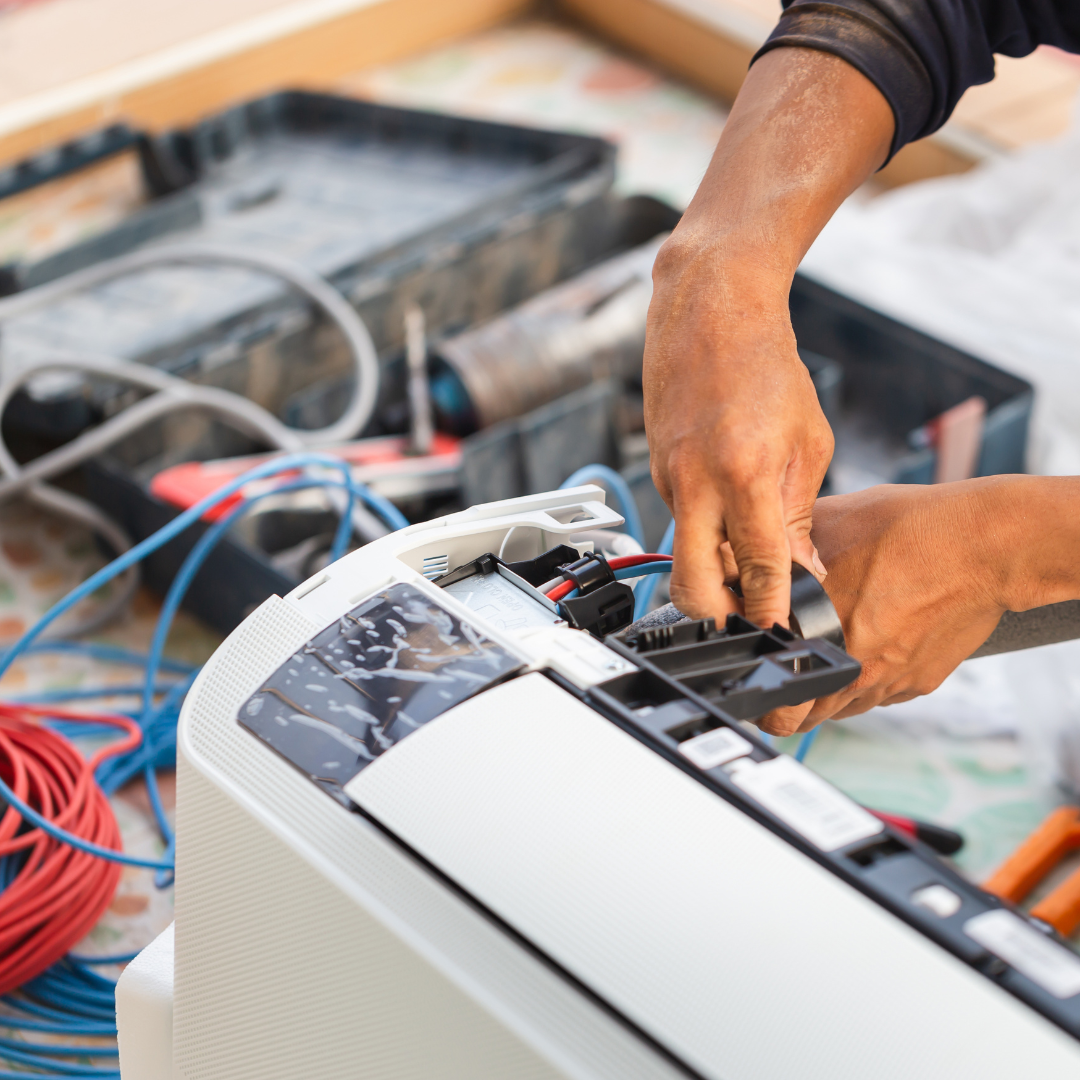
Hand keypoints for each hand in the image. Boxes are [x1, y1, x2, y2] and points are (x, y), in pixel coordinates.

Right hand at [645, 251, 832, 628]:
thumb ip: (799, 513)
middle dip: (718, 619)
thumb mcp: (807, 442)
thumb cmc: (765, 365)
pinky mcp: (656, 473)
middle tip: (749, 624)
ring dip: (714, 572)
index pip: (758, 567)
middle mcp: (695, 483)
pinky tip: (730, 516)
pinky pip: (680, 521)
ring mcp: (667, 479)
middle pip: (691, 586)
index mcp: (744, 473)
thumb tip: (800, 568)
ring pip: (685, 554)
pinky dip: (705, 533)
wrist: (708, 311)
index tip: (783, 636)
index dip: (772, 611)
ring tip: (751, 566)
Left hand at [758, 477, 1079, 734]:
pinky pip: (878, 695)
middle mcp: (854, 669)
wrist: (984, 546)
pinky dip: (865, 681)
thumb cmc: (909, 530)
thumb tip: (748, 553)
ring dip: (826, 693)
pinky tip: (867, 646)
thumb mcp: (828, 525)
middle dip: (787, 703)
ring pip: (840, 710)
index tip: (756, 677)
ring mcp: (888, 682)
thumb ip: (783, 549)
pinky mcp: (917, 683)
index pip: (775, 695)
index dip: (760, 688)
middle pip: (803, 717)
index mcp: (820, 634)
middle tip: (783, 678)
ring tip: (824, 659)